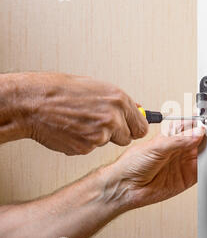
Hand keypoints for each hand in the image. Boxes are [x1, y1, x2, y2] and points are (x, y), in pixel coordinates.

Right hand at [21, 72, 147, 154]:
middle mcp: (113, 118)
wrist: (33, 103)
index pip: (142, 126)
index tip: (129, 128)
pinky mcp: (86, 147)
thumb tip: (136, 110)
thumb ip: (118, 102)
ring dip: (99, 137)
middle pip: (128, 138)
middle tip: (100, 125)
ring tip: (80, 122)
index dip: (134, 128)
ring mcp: (100, 135)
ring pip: (108, 143)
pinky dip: (83, 142)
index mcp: (119, 100)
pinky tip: (72, 129)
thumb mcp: (97, 88)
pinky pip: (91, 149)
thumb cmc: (60, 91)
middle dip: (117, 134)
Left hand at [108, 122, 205, 208]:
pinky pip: (203, 171)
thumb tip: (197, 133)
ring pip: (204, 154)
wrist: (126, 187)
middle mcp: (179, 148)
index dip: (200, 122)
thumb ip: (178, 140)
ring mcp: (184, 162)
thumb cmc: (132, 164)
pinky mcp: (188, 177)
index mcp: (171, 135)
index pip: (191, 125)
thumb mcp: (156, 147)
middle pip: (201, 139)